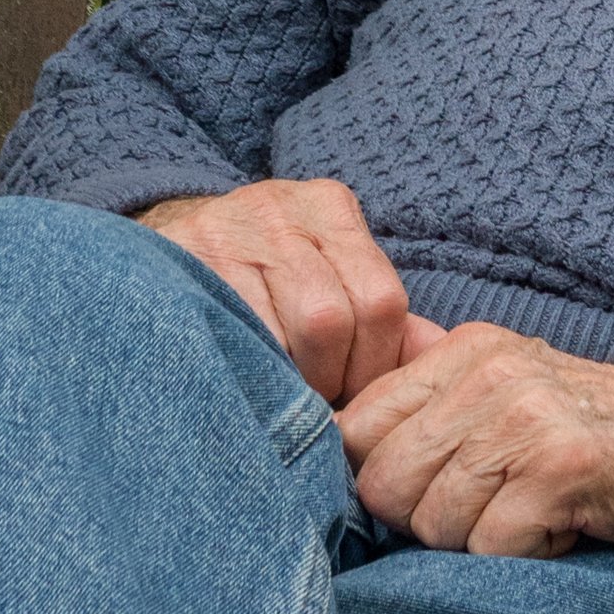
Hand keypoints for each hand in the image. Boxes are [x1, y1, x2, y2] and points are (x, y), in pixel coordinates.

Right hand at [137, 176, 434, 402]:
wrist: (169, 239)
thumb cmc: (269, 276)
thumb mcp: (328, 274)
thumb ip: (385, 319)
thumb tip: (443, 357)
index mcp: (331, 209)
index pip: (381, 300)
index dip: (374, 366)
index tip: (356, 397)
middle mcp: (283, 209)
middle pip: (335, 317)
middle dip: (332, 380)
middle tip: (316, 404)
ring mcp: (229, 232)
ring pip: (290, 331)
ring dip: (291, 383)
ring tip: (280, 393)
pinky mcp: (183, 261)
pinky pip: (237, 337)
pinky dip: (249, 372)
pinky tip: (244, 380)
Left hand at [335, 324, 613, 557]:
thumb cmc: (577, 431)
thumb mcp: (497, 394)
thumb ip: (423, 415)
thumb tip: (329, 461)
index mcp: (459, 352)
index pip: (354, 427)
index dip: (367, 480)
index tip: (405, 498)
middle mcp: (488, 374)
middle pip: (385, 486)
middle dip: (424, 521)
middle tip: (482, 510)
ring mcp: (526, 417)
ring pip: (435, 524)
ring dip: (479, 541)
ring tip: (526, 511)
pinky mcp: (561, 468)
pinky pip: (492, 547)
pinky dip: (524, 554)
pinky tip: (558, 525)